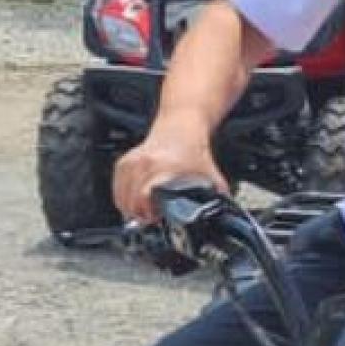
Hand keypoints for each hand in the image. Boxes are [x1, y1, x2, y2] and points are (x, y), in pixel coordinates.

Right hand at [112, 113, 227, 221]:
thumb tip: (227, 210)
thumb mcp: (208, 173)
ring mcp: (133, 163)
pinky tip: (132, 201)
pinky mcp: (124, 162)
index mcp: (164, 167)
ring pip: (121, 196)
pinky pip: (116, 188)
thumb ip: (217, 193)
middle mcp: (145, 164)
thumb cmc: (193, 149)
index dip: (149, 213)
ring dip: (130, 208)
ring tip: (144, 212)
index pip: (145, 197)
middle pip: (132, 201)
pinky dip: (122, 198)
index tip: (156, 219)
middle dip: (141, 215)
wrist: (180, 126)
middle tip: (152, 219)